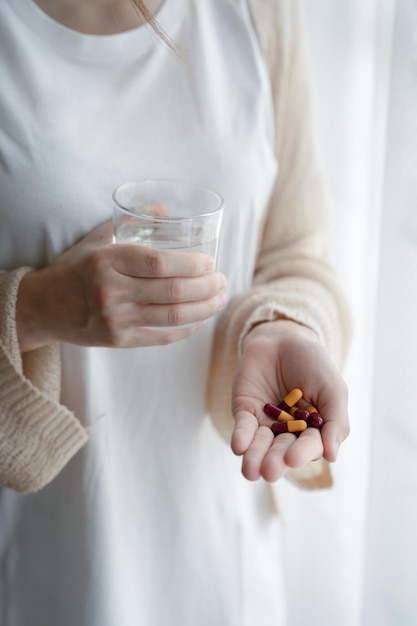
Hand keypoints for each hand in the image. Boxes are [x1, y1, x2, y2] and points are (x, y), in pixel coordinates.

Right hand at [16, 222, 226, 350]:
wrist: (43, 307)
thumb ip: (132, 222)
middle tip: (222, 281)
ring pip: (172, 316)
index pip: (160, 263)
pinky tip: (199, 320)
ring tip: (220, 299)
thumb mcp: (96, 239)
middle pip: (173, 291)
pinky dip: (185, 330)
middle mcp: (111, 291)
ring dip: (204, 308)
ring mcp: (115, 319)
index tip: (210, 263)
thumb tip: (167, 209)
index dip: (192, 265)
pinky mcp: (118, 340)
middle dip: (207, 287)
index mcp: (107, 261)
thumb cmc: (74, 269)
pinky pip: (161, 337)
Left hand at [231, 319, 348, 481]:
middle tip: (270, 471)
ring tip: (251, 470)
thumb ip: (335, 421)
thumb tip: (332, 456)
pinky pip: (243, 426)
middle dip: (275, 461)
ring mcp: (265, 423)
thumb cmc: (314, 364)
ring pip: (260, 445)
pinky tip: (239, 446)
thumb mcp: (332, 389)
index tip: (293, 459)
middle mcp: (288, 433)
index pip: (309, 446)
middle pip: (281, 450)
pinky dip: (241, 436)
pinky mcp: (245, 411)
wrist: (285, 337)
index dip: (301, 453)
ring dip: (255, 457)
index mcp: (314, 431)